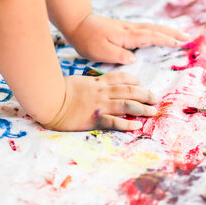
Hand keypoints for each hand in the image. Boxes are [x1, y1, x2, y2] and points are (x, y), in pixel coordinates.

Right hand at [42, 71, 157, 130]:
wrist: (49, 99)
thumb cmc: (58, 89)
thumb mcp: (78, 80)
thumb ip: (90, 83)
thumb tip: (94, 84)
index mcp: (98, 82)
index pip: (121, 78)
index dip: (134, 80)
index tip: (141, 83)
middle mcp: (103, 92)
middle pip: (130, 91)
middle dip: (145, 94)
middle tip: (156, 98)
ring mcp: (100, 105)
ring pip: (127, 105)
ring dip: (142, 108)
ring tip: (153, 111)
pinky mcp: (95, 119)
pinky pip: (115, 122)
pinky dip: (127, 124)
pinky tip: (137, 126)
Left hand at [67, 13, 189, 63]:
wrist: (77, 23)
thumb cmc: (87, 39)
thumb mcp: (100, 51)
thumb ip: (118, 55)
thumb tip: (134, 59)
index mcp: (127, 35)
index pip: (150, 37)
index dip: (165, 40)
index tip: (179, 43)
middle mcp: (130, 29)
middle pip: (155, 29)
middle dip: (172, 33)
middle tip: (188, 37)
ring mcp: (128, 28)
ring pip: (151, 28)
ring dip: (166, 31)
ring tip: (179, 35)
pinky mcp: (124, 29)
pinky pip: (145, 29)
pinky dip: (156, 31)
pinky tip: (159, 34)